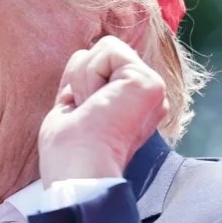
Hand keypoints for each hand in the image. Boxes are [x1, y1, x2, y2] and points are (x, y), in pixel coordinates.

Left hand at [39, 36, 169, 184]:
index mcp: (132, 104)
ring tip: (91, 111)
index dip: (75, 84)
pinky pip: (109, 50)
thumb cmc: (68, 153)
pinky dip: (90, 76)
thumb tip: (82, 55)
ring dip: (83, 79)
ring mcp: (153, 88)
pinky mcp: (150, 83)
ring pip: (105, 48)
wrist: (78, 174)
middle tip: (85, 114)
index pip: (98, 65)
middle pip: (101, 53)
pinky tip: (97, 104)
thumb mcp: (71, 108)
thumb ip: (83, 83)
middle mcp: (148, 96)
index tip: (80, 115)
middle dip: (79, 79)